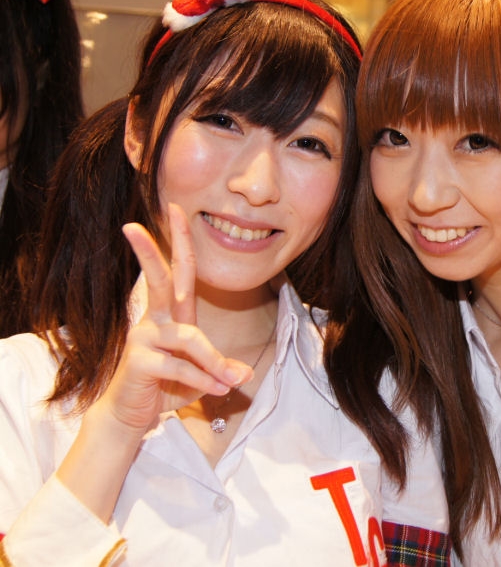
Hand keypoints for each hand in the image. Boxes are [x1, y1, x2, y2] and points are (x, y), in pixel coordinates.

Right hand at [96, 203, 251, 435]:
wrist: (130, 416)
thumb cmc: (165, 387)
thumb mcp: (201, 375)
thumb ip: (220, 368)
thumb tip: (244, 373)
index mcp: (172, 314)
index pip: (179, 271)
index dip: (179, 240)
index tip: (176, 209)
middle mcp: (155, 320)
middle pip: (162, 279)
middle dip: (158, 249)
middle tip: (147, 219)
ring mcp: (144, 339)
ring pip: (190, 338)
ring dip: (214, 362)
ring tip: (231, 383)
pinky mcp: (138, 361)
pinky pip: (180, 366)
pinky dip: (202, 380)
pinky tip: (215, 391)